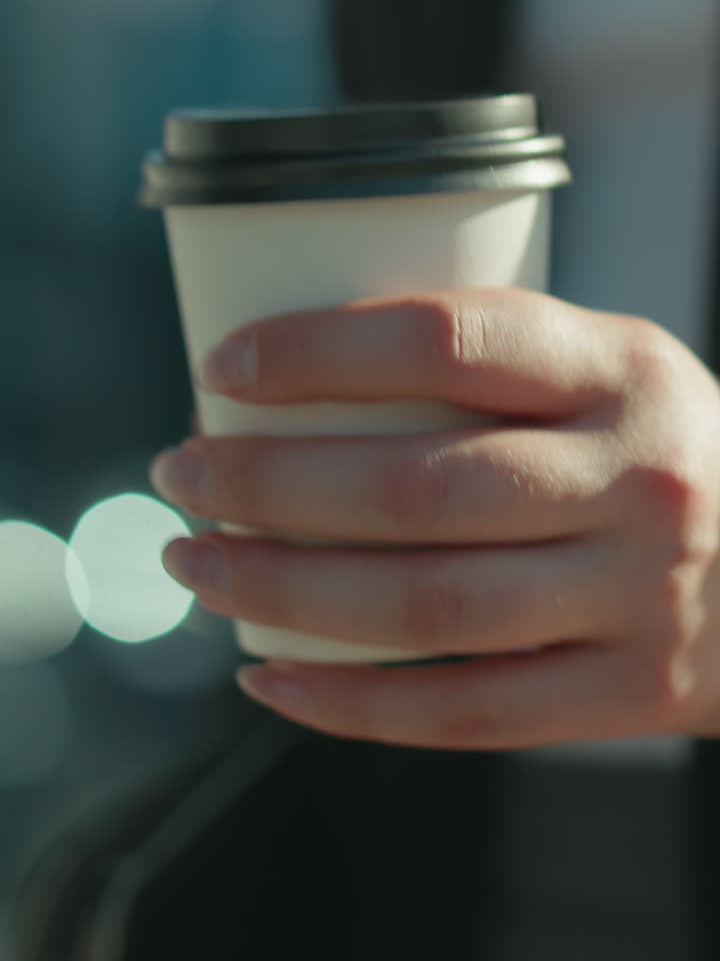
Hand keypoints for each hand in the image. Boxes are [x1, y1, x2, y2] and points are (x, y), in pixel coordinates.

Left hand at [151, 289, 719, 749]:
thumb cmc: (662, 445)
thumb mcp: (611, 366)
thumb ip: (493, 362)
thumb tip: (303, 377)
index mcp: (621, 367)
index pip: (451, 338)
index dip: (320, 350)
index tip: (222, 367)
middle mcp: (633, 477)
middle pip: (416, 486)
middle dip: (269, 484)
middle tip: (181, 473)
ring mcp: (637, 594)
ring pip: (427, 605)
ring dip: (285, 591)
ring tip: (197, 565)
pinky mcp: (630, 692)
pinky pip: (470, 711)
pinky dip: (353, 704)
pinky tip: (270, 678)